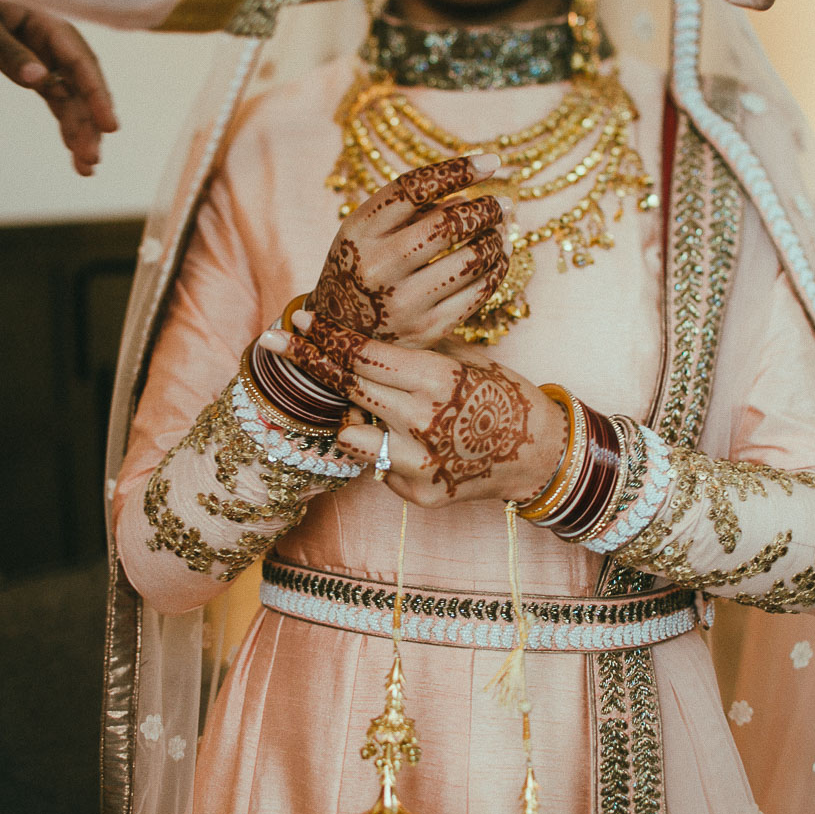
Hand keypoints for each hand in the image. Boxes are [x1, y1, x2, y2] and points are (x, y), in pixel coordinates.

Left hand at [0, 0, 118, 175]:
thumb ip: (8, 53)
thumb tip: (42, 79)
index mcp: (43, 18)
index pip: (79, 60)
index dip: (96, 93)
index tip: (108, 126)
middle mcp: (48, 37)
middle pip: (80, 84)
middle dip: (89, 122)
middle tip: (92, 159)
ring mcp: (40, 53)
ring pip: (70, 96)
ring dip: (80, 130)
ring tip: (86, 168)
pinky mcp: (27, 67)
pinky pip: (54, 98)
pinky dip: (64, 122)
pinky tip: (72, 149)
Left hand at [259, 313, 566, 506]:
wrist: (540, 455)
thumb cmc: (501, 396)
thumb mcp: (463, 361)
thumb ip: (412, 352)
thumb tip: (360, 335)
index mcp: (436, 379)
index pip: (365, 354)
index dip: (327, 336)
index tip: (298, 320)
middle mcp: (422, 421)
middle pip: (347, 387)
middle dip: (308, 362)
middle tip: (275, 343)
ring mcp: (418, 462)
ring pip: (349, 433)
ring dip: (350, 416)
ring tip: (369, 409)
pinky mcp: (417, 493)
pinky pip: (376, 465)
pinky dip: (384, 450)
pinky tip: (414, 444)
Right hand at [306, 154, 512, 348]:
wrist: (340, 332)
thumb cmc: (362, 267)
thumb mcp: (370, 233)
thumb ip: (412, 211)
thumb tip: (467, 194)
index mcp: (358, 233)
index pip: (411, 189)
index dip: (456, 171)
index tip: (491, 163)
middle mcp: (377, 268)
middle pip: (446, 225)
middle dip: (485, 210)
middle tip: (502, 205)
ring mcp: (403, 303)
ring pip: (470, 260)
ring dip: (496, 240)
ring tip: (502, 231)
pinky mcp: (427, 329)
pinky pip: (478, 293)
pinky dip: (497, 269)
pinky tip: (500, 257)